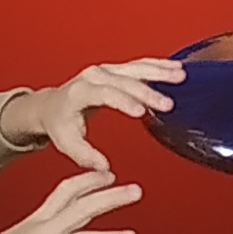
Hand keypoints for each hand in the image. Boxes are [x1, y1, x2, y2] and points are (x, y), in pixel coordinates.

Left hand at [0, 56, 185, 173]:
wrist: (53, 105)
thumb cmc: (60, 122)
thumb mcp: (66, 142)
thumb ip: (84, 155)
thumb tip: (104, 168)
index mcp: (81, 92)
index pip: (105, 93)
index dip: (124, 101)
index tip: (142, 112)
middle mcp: (94, 76)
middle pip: (125, 81)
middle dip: (147, 92)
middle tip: (167, 104)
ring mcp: (106, 70)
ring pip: (135, 68)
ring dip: (159, 71)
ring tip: (179, 75)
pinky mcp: (115, 70)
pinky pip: (139, 65)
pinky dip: (158, 66)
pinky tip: (175, 67)